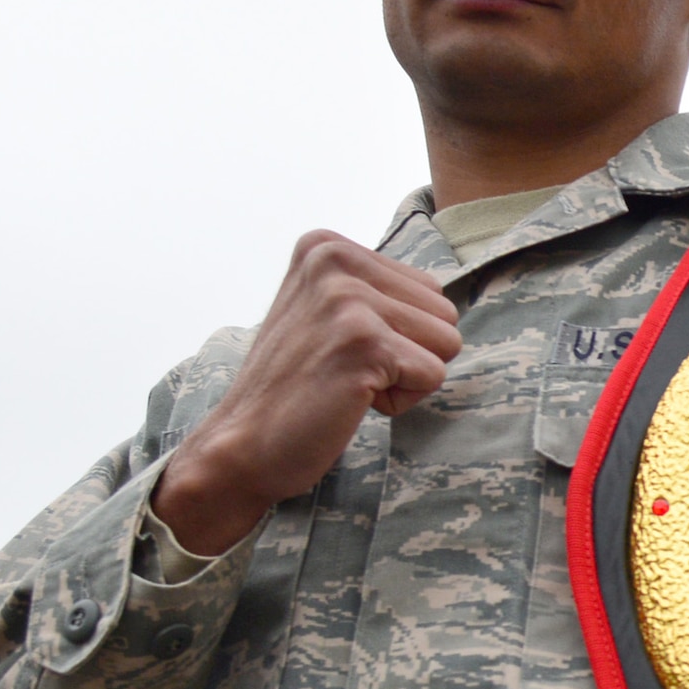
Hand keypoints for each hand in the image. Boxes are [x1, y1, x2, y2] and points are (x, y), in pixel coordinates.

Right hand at [153, 231, 461, 554]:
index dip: (398, 334)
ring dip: (405, 378)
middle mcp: (335, 260)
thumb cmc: (295, 387)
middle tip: (345, 371)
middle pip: (444, 311)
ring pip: (446, 343)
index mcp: (326, 246)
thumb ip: (376, 290)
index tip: (340, 350)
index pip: (428, 288)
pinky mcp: (364, 341)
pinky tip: (349, 400)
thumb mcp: (326, 312)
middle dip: (409, 354)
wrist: (243, 443)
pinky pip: (433, 375)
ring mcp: (347, 298)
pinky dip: (400, 402)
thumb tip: (446, 292)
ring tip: (347, 383)